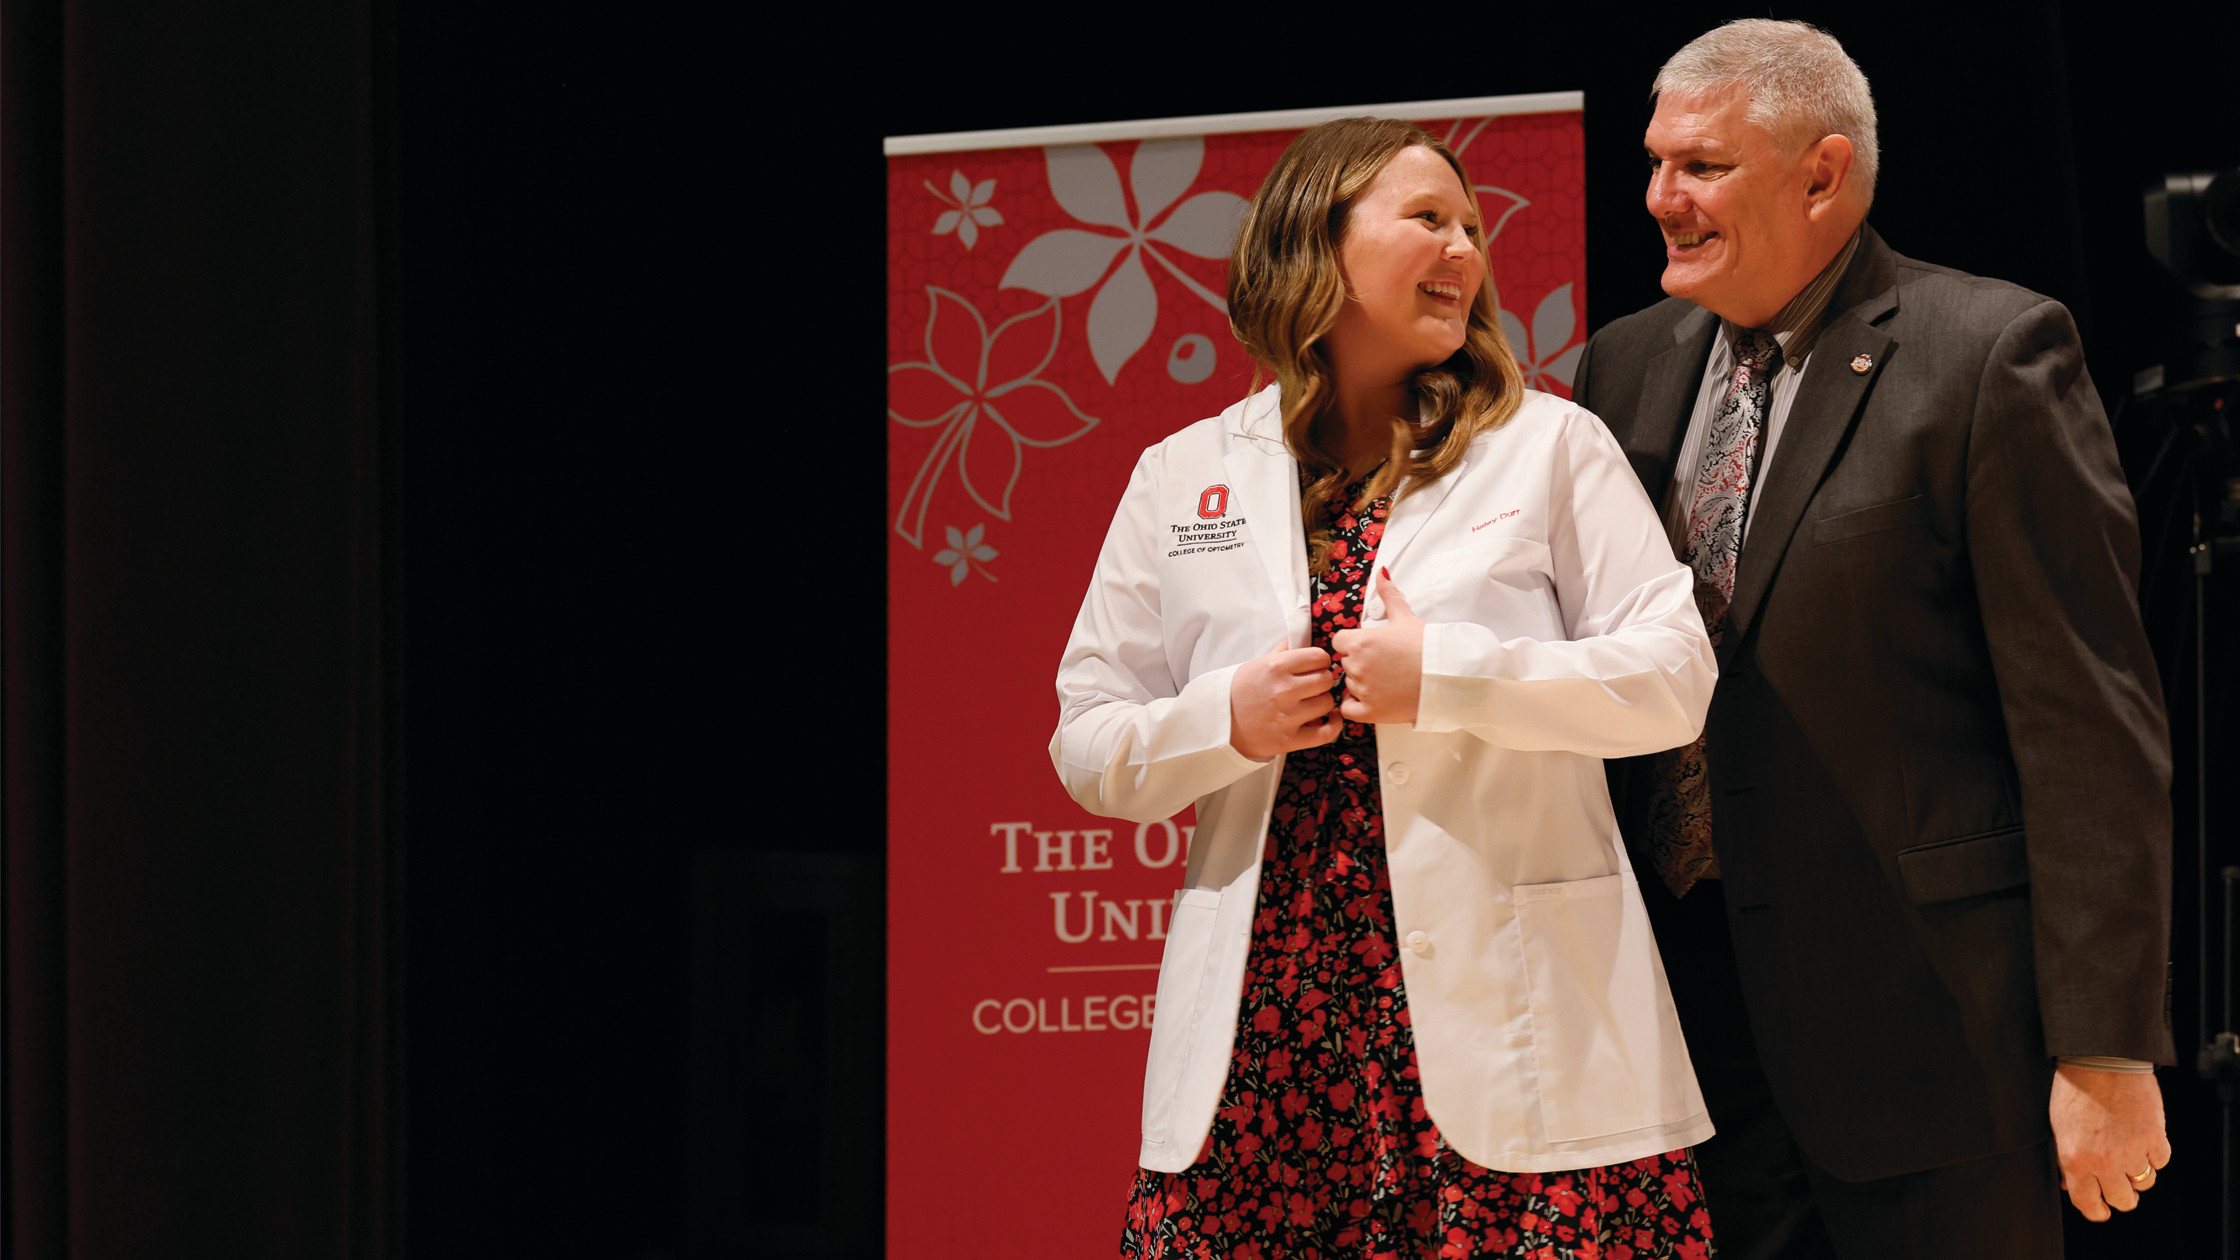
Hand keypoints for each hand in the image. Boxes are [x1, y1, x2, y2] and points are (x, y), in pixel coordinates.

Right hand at [1228, 639, 1341, 759]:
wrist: (1218, 722)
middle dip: (1322, 681)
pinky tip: (1330, 720)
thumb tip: (1303, 634)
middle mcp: (1284, 690)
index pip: (1319, 657)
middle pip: (1326, 679)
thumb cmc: (1239, 691)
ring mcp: (1287, 717)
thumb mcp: (1258, 663)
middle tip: (1313, 686)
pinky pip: (1326, 733)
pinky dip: (1333, 726)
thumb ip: (1283, 650)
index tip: (1315, 667)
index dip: (1320, 661)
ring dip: (1323, 703)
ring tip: (1313, 702)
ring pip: (1328, 703)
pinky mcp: (1289, 739)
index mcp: (1276, 667)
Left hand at [1331, 568, 1422, 724]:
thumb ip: (1389, 596)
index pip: (1339, 642)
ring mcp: (1363, 690)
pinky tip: (1374, 697)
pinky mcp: (1371, 712)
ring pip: (1349, 685)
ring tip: (1386, 680)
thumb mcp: (1406, 618)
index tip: (1369, 647)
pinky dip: (1357, 705)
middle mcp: (1358, 666)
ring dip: (1361, 683)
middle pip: (1345, 663)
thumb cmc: (1428, 648)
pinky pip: (1349, 709)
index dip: (1353, 644)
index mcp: (1362, 642)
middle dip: (1359, 663)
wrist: (1447, 676)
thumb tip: (1382, 574)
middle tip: (1383, 664)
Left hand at [2050, 1062, 2170, 1220]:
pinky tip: (2142, 1140)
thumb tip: (2069, 1185)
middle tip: (2118, 1183)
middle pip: (2123, 1201)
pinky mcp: (2155, 1138)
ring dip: (2138, 1174)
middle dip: (2121, 1195)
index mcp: (2075, 1160)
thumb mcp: (2059, 1127)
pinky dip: (2154, 1156)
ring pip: (2145, 1184)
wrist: (2101, 1061)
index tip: (2100, 1209)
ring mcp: (2133, 1151)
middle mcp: (2105, 1161)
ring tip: (2128, 1153)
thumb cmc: (2075, 1090)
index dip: (2096, 1211)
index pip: (2088, 1204)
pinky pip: (2161, 1162)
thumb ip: (2065, 1160)